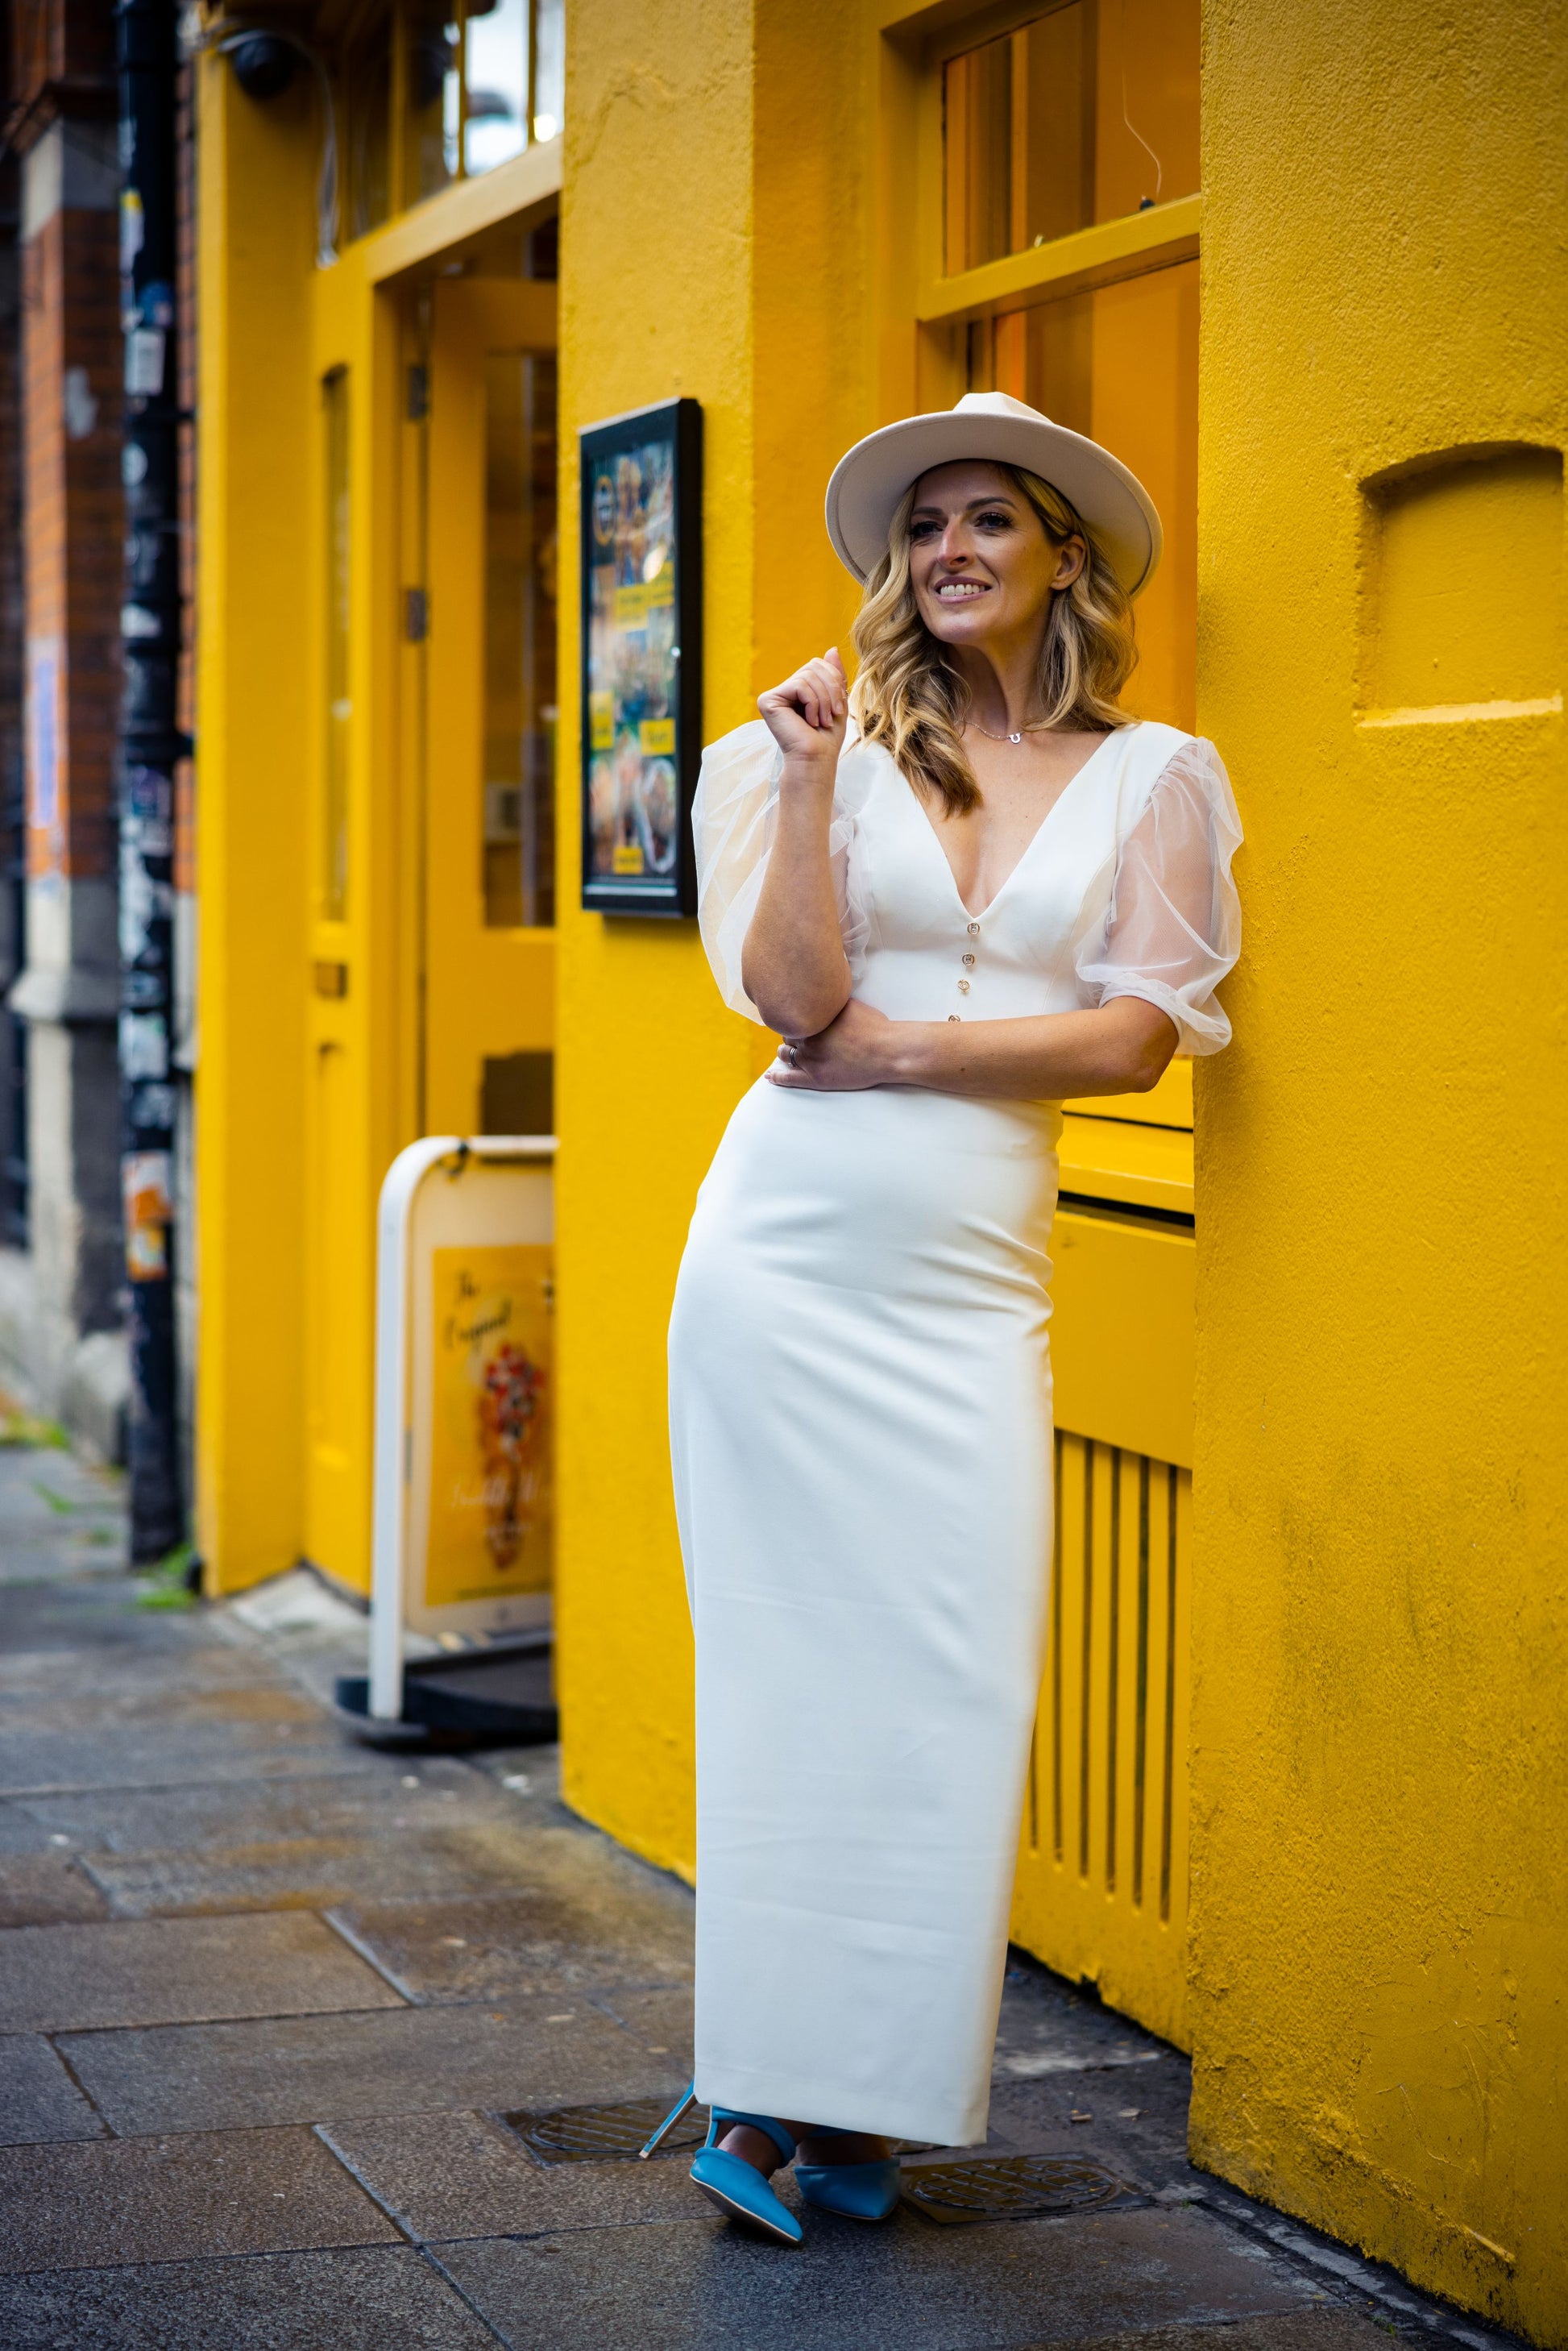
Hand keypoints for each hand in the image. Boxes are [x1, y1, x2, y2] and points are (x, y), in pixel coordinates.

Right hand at [757, 648, 847, 770]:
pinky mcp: (767, 701)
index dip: (834, 680)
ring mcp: (773, 696)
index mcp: (797, 690)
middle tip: (834, 714)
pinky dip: (813, 703)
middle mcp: (782, 691)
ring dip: (824, 700)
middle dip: (831, 689)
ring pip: (808, 676)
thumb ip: (833, 676)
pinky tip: (810, 722)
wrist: (815, 761)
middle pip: (813, 665)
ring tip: (823, 721)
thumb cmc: (826, 739)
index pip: (818, 664)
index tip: (840, 707)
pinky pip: (799, 685)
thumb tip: (831, 649)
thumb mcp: (836, 701)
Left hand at [766, 998, 899, 1091]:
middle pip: (788, 1034)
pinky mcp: (815, 1079)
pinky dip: (777, 1077)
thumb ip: (831, 1000)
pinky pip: (789, 1078)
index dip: (795, 1019)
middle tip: (798, 1035)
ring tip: (787, 1052)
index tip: (797, 1019)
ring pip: (785, 1054)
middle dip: (791, 1034)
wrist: (886, 1051)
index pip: (792, 1016)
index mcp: (814, 1019)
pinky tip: (770, 1076)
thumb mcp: (850, 1003)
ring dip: (785, 1052)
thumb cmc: (875, 1026)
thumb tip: (822, 990)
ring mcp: (809, 1059)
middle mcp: (807, 1037)